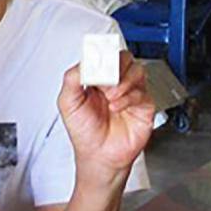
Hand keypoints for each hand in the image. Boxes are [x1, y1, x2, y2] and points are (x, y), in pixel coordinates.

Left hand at [59, 50, 154, 176]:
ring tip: (110, 97)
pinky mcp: (143, 105)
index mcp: (97, 78)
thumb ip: (72, 78)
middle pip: (123, 57)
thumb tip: (85, 62)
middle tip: (104, 81)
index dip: (101, 56)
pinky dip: (128, 97)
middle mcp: (115, 82)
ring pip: (136, 70)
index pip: (103, 54)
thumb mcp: (67, 102)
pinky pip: (142, 91)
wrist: (98, 156)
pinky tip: (116, 107)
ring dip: (122, 82)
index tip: (96, 64)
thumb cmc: (85, 132)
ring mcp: (130, 92)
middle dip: (113, 67)